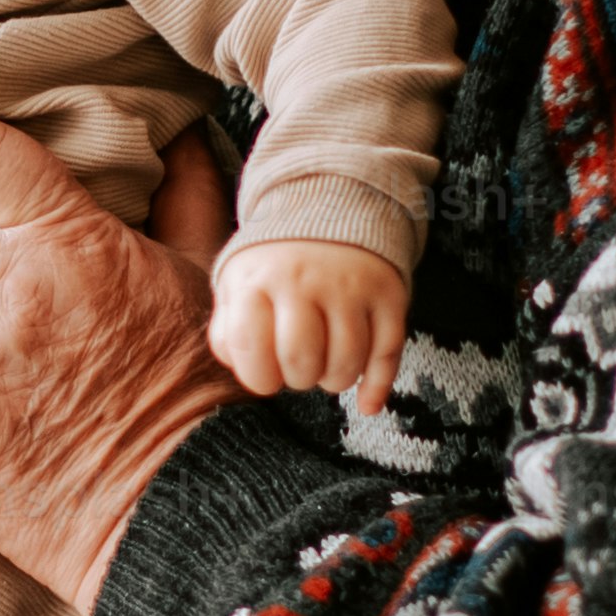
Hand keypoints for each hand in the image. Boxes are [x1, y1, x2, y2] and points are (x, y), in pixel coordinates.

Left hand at [212, 238, 407, 406]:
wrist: (331, 211)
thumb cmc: (275, 266)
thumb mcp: (238, 284)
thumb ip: (228, 330)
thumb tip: (242, 368)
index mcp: (258, 278)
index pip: (250, 347)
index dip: (257, 376)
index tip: (266, 375)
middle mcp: (305, 279)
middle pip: (302, 360)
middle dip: (298, 380)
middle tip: (299, 368)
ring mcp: (350, 286)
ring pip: (347, 363)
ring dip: (334, 380)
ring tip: (325, 366)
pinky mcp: (388, 294)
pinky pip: (387, 354)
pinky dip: (377, 387)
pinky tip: (366, 404)